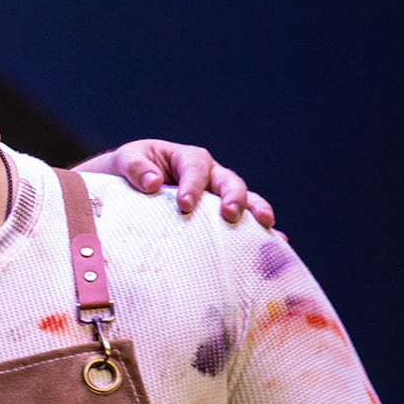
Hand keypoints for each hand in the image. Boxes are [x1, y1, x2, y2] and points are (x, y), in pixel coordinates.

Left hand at [75, 139, 275, 231]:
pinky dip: (260, 232)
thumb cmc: (128, 171)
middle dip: (234, 198)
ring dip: (256, 212)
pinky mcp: (219, 217)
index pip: (196, 169)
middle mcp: (210, 176)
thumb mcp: (126, 161)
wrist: (125, 187)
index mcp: (188, 159)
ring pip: (246, 200)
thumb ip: (136, 168)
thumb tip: (153, 183)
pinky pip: (245, 223)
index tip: (185, 205)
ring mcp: (218, 197)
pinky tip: (278, 244)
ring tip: (266, 226)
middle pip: (230, 182)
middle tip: (230, 215)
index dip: (193, 185)